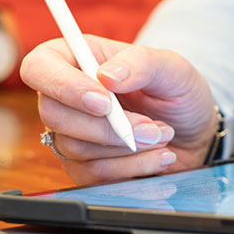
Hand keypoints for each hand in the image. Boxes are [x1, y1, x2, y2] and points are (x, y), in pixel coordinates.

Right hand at [20, 35, 216, 183]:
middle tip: (149, 128)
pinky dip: (130, 168)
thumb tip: (107, 77)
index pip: (39, 67)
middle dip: (105, 127)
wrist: (194, 132)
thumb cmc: (177, 92)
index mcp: (76, 59)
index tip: (104, 101)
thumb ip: (140, 63)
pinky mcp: (81, 166)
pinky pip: (92, 174)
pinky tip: (156, 156)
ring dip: (125, 148)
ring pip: (73, 148)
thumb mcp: (170, 67)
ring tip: (161, 137)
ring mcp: (70, 134)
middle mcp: (65, 96)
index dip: (63, 86)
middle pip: (53, 114)